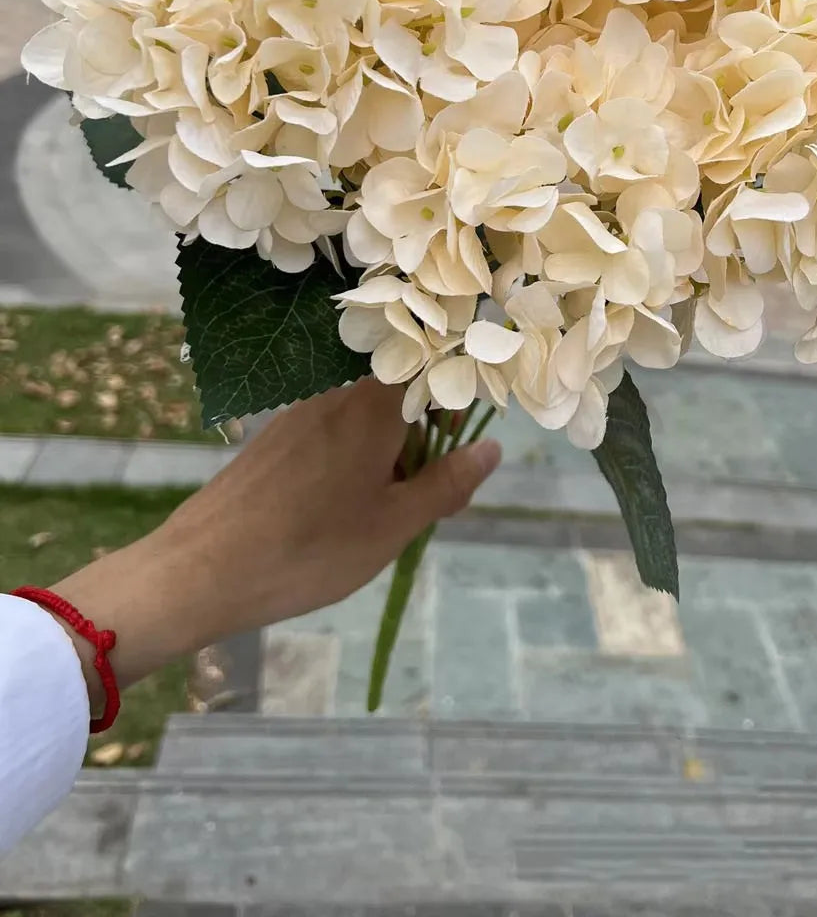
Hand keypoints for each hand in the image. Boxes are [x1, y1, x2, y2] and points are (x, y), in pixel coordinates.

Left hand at [50, 381, 500, 715]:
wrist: (201, 569)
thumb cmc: (310, 549)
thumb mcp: (394, 526)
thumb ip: (448, 484)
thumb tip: (491, 449)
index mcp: (373, 405)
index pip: (433, 370)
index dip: (456, 405)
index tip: (458, 452)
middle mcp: (337, 394)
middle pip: (400, 394)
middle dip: (424, 440)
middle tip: (425, 501)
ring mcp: (300, 412)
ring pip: (366, 417)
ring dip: (388, 454)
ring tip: (381, 515)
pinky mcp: (274, 436)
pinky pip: (332, 433)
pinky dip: (352, 461)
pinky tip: (338, 512)